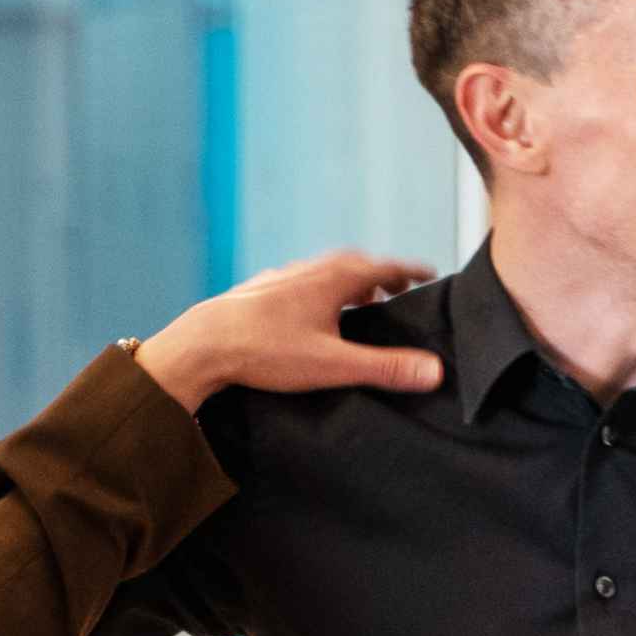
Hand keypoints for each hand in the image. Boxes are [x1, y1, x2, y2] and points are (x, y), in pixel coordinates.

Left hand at [135, 250, 443, 408]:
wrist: (202, 345)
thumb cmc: (265, 352)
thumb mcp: (333, 364)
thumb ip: (384, 367)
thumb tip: (433, 371)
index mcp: (333, 279)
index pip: (384, 267)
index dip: (410, 271)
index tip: (430, 274)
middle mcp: (309, 271)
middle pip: (356, 265)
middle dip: (381, 275)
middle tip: (399, 289)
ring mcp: (282, 279)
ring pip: (325, 271)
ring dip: (349, 281)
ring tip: (360, 300)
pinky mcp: (260, 293)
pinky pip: (301, 282)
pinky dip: (319, 289)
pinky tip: (312, 311)